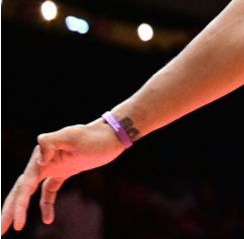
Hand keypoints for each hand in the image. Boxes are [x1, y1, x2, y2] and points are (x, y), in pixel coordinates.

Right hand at [1, 122, 122, 232]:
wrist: (112, 134)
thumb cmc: (93, 136)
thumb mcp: (73, 136)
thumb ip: (51, 142)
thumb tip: (39, 160)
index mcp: (39, 158)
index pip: (24, 186)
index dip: (18, 206)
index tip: (18, 225)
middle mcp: (41, 163)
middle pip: (20, 191)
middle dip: (9, 211)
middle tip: (0, 231)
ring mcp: (52, 167)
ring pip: (30, 192)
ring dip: (20, 209)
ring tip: (15, 228)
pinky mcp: (63, 171)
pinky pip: (48, 192)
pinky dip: (46, 205)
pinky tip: (48, 219)